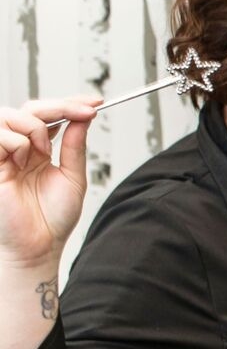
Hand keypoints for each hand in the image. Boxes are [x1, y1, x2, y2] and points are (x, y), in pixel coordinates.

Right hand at [0, 97, 98, 272]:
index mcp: (37, 151)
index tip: (96, 102)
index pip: (48, 116)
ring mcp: (2, 155)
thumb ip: (74, 146)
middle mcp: (18, 149)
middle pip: (29, 109)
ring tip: (43, 149)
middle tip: (85, 113)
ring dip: (34, 125)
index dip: (69, 104)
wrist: (39, 245)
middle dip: (59, 106)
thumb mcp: (73, 177)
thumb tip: (84, 118)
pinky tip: (22, 158)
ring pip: (9, 115)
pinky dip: (15, 140)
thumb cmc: (53, 218)